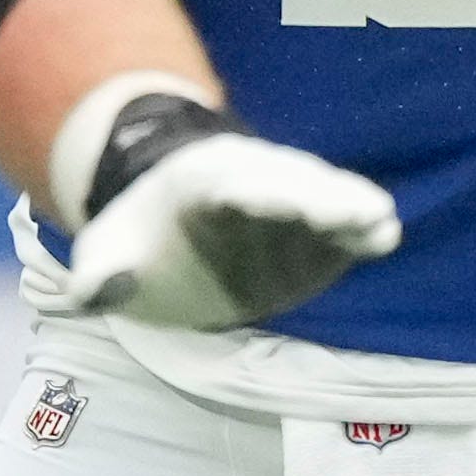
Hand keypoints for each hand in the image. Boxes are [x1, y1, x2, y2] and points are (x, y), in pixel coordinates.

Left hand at [59, 97, 404, 331]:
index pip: (231, 187)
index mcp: (199, 182)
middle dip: (321, 199)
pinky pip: (335, 228)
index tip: (280, 200)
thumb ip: (102, 273)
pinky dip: (356, 233)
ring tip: (380, 227)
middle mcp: (251, 182)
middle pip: (291, 186)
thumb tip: (94, 293)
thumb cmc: (138, 241)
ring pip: (322, 201)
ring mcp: (285, 204)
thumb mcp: (106, 253)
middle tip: (357, 210)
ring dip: (348, 212)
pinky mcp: (308, 231)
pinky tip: (381, 239)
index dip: (257, 194)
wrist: (168, 229)